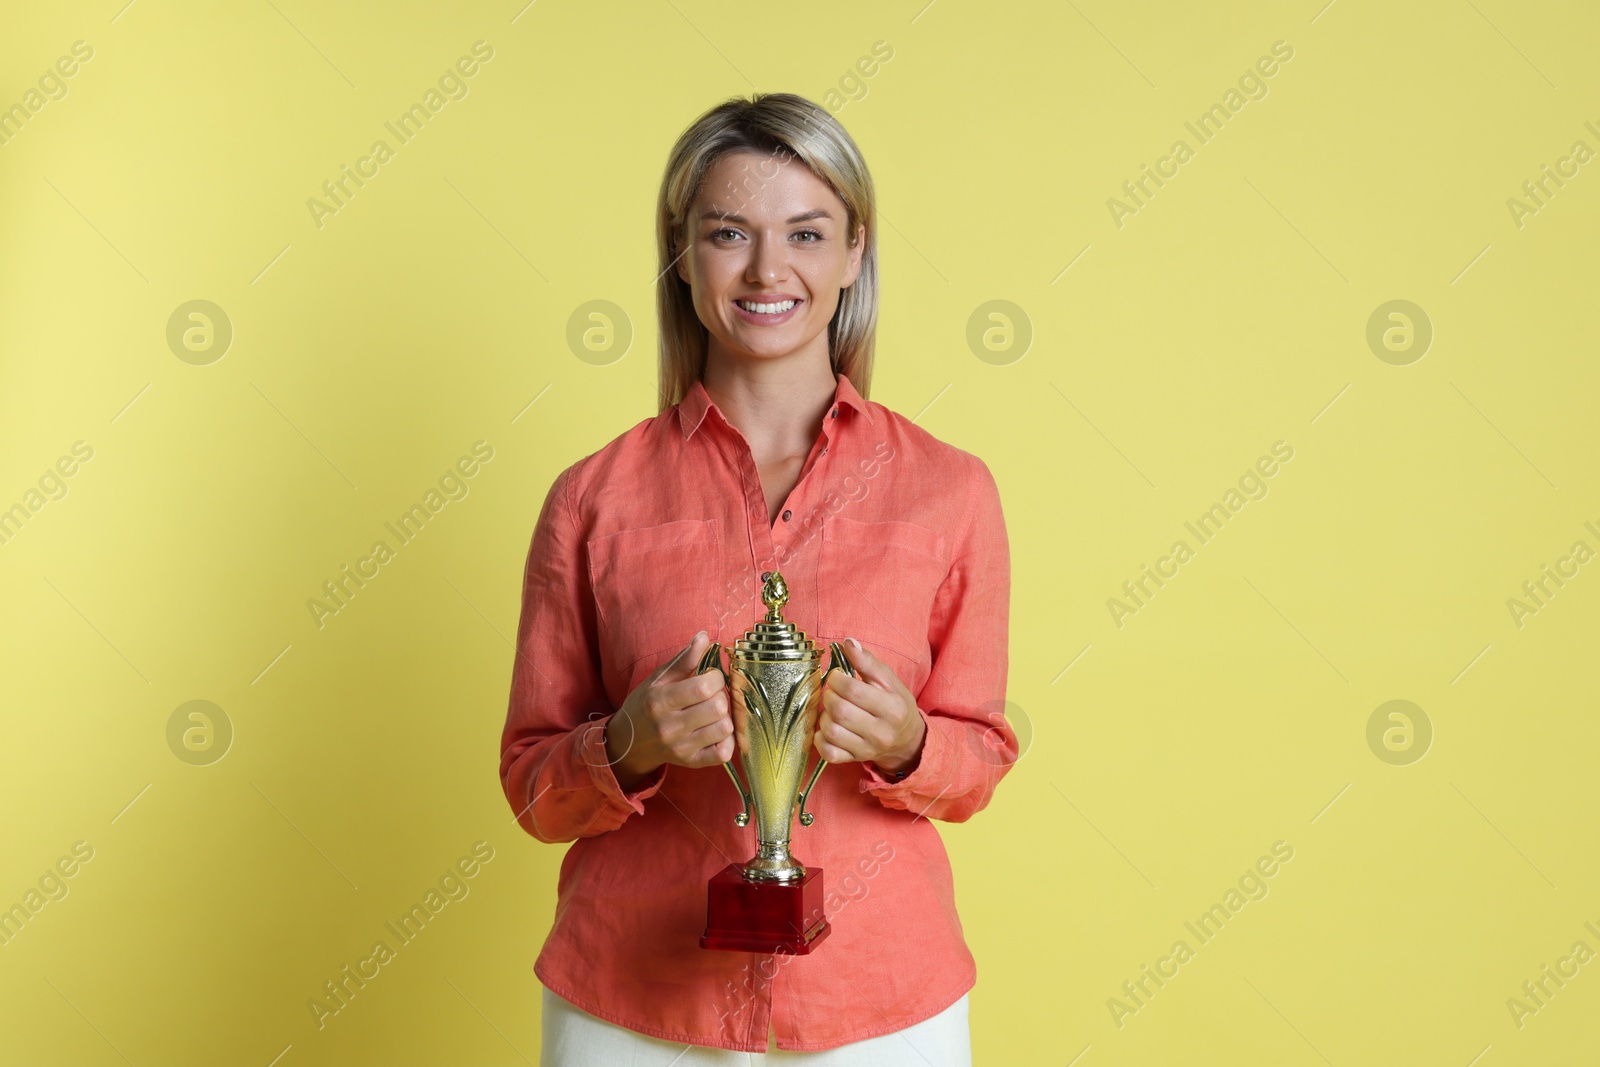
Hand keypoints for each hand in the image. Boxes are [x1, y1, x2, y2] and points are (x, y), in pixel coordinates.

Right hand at [605, 631, 732, 790]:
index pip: (703, 687)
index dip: (716, 677)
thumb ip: (684, 659)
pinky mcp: (690, 763)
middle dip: (721, 696)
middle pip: (717, 707)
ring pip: (724, 729)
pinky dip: (727, 740)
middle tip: (712, 695)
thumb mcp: (658, 678)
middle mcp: (670, 727)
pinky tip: (716, 731)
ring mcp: (681, 748)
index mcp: (660, 701)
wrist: (628, 743)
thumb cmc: (645, 705)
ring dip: (725, 717)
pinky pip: (723, 754)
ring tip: (713, 713)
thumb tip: (705, 637)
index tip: (710, 677)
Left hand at [815, 638, 925, 775]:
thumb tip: (848, 643)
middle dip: (830, 695)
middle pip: (840, 711)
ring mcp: (867, 749)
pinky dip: (820, 739)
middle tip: (834, 691)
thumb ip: (868, 662)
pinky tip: (827, 728)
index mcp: (893, 708)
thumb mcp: (889, 681)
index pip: (853, 690)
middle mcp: (881, 732)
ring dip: (824, 715)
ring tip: (832, 709)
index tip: (837, 676)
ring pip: (831, 731)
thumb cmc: (896, 706)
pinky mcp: (855, 760)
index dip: (837, 678)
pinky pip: (828, 753)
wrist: (907, 741)